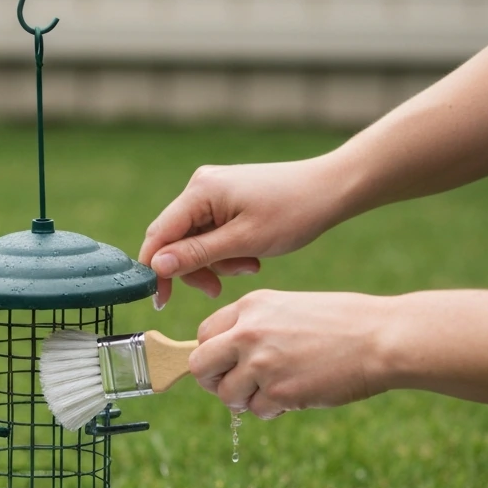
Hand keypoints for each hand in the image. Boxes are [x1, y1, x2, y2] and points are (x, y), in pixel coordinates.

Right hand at [138, 156, 352, 306]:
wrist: (331, 190)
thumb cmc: (294, 212)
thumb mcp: (243, 241)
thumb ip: (196, 255)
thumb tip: (156, 266)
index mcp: (200, 191)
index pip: (159, 235)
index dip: (156, 270)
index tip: (162, 301)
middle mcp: (200, 187)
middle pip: (174, 240)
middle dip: (195, 269)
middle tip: (218, 290)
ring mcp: (213, 191)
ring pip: (193, 240)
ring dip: (216, 263)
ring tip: (249, 268)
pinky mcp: (226, 199)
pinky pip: (210, 233)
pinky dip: (226, 251)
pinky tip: (251, 256)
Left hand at [189, 290, 392, 418]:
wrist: (383, 339)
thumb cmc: (344, 323)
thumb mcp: (290, 308)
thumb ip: (255, 327)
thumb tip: (226, 355)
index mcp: (251, 306)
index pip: (204, 334)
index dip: (212, 354)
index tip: (225, 364)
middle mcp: (249, 333)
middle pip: (200, 365)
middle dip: (213, 381)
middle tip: (234, 386)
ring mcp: (262, 364)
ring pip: (227, 395)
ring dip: (245, 400)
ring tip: (273, 391)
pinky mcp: (280, 392)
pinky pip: (257, 411)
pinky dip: (272, 410)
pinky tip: (295, 396)